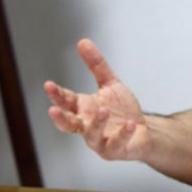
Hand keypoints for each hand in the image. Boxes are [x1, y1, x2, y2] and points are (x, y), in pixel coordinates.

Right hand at [44, 39, 152, 160]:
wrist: (143, 132)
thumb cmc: (122, 111)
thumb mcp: (110, 83)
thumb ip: (96, 65)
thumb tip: (83, 42)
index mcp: (83, 109)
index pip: (65, 101)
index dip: (56, 94)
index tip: (49, 85)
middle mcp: (86, 126)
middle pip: (68, 123)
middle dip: (60, 117)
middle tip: (53, 109)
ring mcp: (99, 140)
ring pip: (91, 135)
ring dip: (96, 123)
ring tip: (103, 110)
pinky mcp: (115, 150)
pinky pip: (116, 143)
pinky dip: (122, 134)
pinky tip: (129, 124)